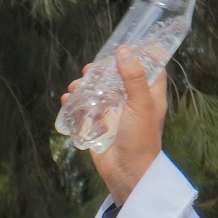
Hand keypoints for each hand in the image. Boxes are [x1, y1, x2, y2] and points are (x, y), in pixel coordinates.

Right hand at [66, 45, 167, 205]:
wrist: (127, 172)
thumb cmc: (141, 138)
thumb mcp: (140, 103)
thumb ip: (133, 77)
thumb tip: (123, 50)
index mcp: (149, 94)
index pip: (150, 67)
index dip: (140, 55)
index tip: (125, 45)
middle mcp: (132, 101)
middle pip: (117, 77)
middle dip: (102, 71)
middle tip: (90, 69)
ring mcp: (114, 113)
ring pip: (99, 91)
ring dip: (85, 86)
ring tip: (75, 86)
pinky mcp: (98, 126)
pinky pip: (85, 109)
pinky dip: (75, 103)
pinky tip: (67, 99)